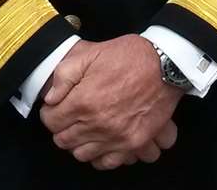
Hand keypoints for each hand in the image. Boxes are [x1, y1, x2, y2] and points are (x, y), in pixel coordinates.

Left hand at [39, 35, 181, 167]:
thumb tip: (50, 98)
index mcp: (83, 101)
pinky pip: (109, 162)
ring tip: (85, 129)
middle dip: (62, 129)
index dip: (50, 113)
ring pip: (83, 154)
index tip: (55, 107)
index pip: (51, 121)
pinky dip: (101, 156)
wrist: (165, 64)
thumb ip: (64, 75)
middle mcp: (98, 124)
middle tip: (69, 117)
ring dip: (79, 143)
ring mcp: (117, 136)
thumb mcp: (91, 53)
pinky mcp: (134, 143)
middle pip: (64, 141)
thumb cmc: (129, 57)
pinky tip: (101, 142)